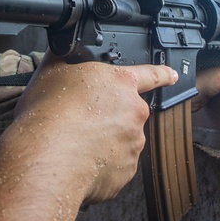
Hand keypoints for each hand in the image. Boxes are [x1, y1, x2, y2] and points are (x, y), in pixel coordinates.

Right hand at [10, 55, 177, 202]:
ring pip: (121, 141)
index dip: (163, 73)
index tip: (172, 75)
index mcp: (120, 83)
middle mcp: (134, 112)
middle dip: (110, 117)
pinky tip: (78, 161)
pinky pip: (114, 167)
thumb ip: (65, 57)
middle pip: (128, 113)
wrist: (47, 159)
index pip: (151, 74)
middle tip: (82, 122)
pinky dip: (100, 166)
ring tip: (75, 143)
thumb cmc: (48, 114)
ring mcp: (132, 145)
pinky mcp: (125, 173)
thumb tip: (62, 48)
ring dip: (105, 142)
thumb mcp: (50, 71)